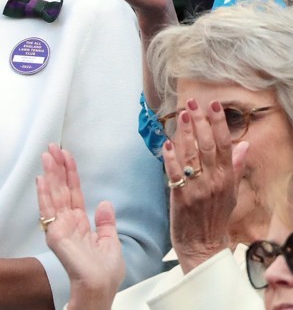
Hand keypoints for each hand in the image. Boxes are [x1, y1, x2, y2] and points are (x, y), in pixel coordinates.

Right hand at [36, 145, 123, 307]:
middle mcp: (68, 223)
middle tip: (53, 146)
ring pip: (54, 195)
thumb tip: (104, 203)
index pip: (74, 193)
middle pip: (62, 190)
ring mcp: (60, 228)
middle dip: (58, 168)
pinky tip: (42, 179)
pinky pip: (49, 210)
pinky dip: (45, 194)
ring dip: (50, 174)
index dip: (71, 174)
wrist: (102, 286)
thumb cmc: (105, 271)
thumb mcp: (110, 241)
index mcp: (81, 224)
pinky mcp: (56, 235)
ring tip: (47, 155)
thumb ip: (105, 222)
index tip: (67, 155)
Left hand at [165, 99, 247, 273]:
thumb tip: (244, 145)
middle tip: (193, 103)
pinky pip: (175, 173)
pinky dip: (170, 157)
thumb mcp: (232, 191)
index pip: (225, 144)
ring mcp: (198, 188)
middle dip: (200, 121)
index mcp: (228, 177)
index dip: (219, 123)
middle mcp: (214, 180)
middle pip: (208, 144)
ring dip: (186, 133)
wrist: (204, 245)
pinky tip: (167, 143)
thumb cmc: (217, 218)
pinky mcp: (181, 197)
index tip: (214, 106)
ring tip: (181, 115)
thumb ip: (236, 167)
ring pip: (191, 155)